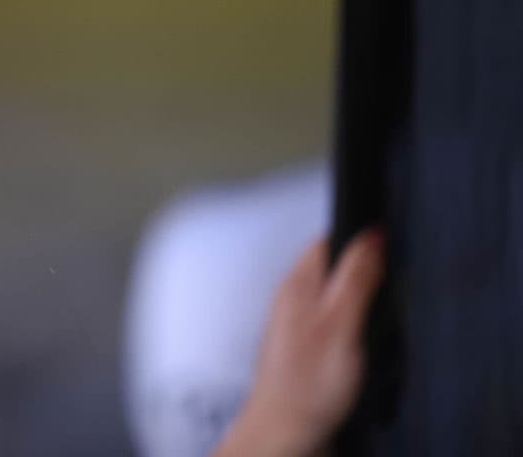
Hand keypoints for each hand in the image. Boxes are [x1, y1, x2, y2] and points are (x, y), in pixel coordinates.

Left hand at [212, 228, 385, 456]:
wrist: (284, 435)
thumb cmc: (307, 386)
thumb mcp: (342, 325)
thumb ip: (356, 279)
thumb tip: (372, 236)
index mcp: (297, 285)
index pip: (328, 241)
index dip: (360, 241)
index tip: (388, 252)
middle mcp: (294, 300)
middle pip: (336, 269)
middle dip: (366, 277)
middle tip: (385, 299)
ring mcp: (299, 325)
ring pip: (340, 300)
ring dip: (363, 310)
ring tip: (372, 334)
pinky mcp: (308, 351)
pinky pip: (338, 329)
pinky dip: (356, 337)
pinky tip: (364, 355)